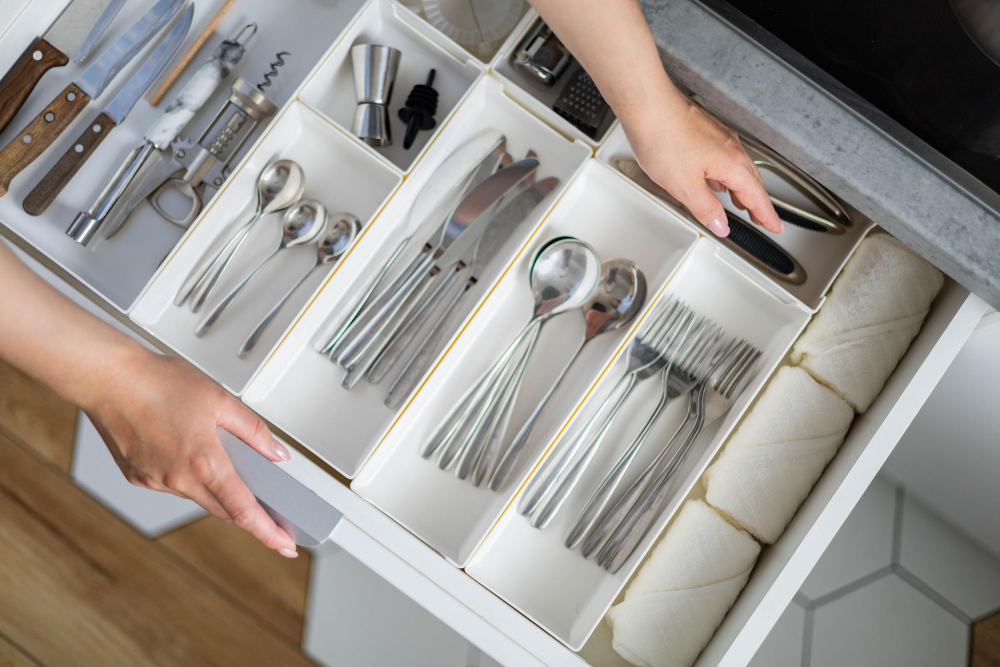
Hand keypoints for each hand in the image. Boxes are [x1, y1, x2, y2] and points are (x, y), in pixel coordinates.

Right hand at [83, 349, 298, 557]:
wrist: (107, 379)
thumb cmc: (157, 382)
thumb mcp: (220, 399)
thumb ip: (253, 430)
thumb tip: (276, 453)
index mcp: (204, 462)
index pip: (243, 510)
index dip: (267, 532)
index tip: (284, 545)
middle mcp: (178, 479)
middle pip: (223, 510)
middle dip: (248, 514)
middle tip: (270, 513)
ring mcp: (155, 481)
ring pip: (198, 496)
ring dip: (215, 487)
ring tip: (219, 457)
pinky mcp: (138, 478)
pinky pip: (173, 485)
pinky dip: (187, 475)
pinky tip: (185, 450)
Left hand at [623, 92, 782, 237]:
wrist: (649, 107)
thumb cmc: (664, 138)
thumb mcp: (684, 186)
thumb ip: (705, 208)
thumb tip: (720, 224)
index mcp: (732, 164)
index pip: (757, 197)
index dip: (767, 215)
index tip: (775, 226)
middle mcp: (731, 148)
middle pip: (752, 182)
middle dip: (757, 203)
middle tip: (762, 220)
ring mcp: (720, 137)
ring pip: (738, 169)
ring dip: (742, 189)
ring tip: (741, 204)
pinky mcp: (706, 132)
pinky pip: (725, 158)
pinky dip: (726, 175)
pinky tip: (715, 179)